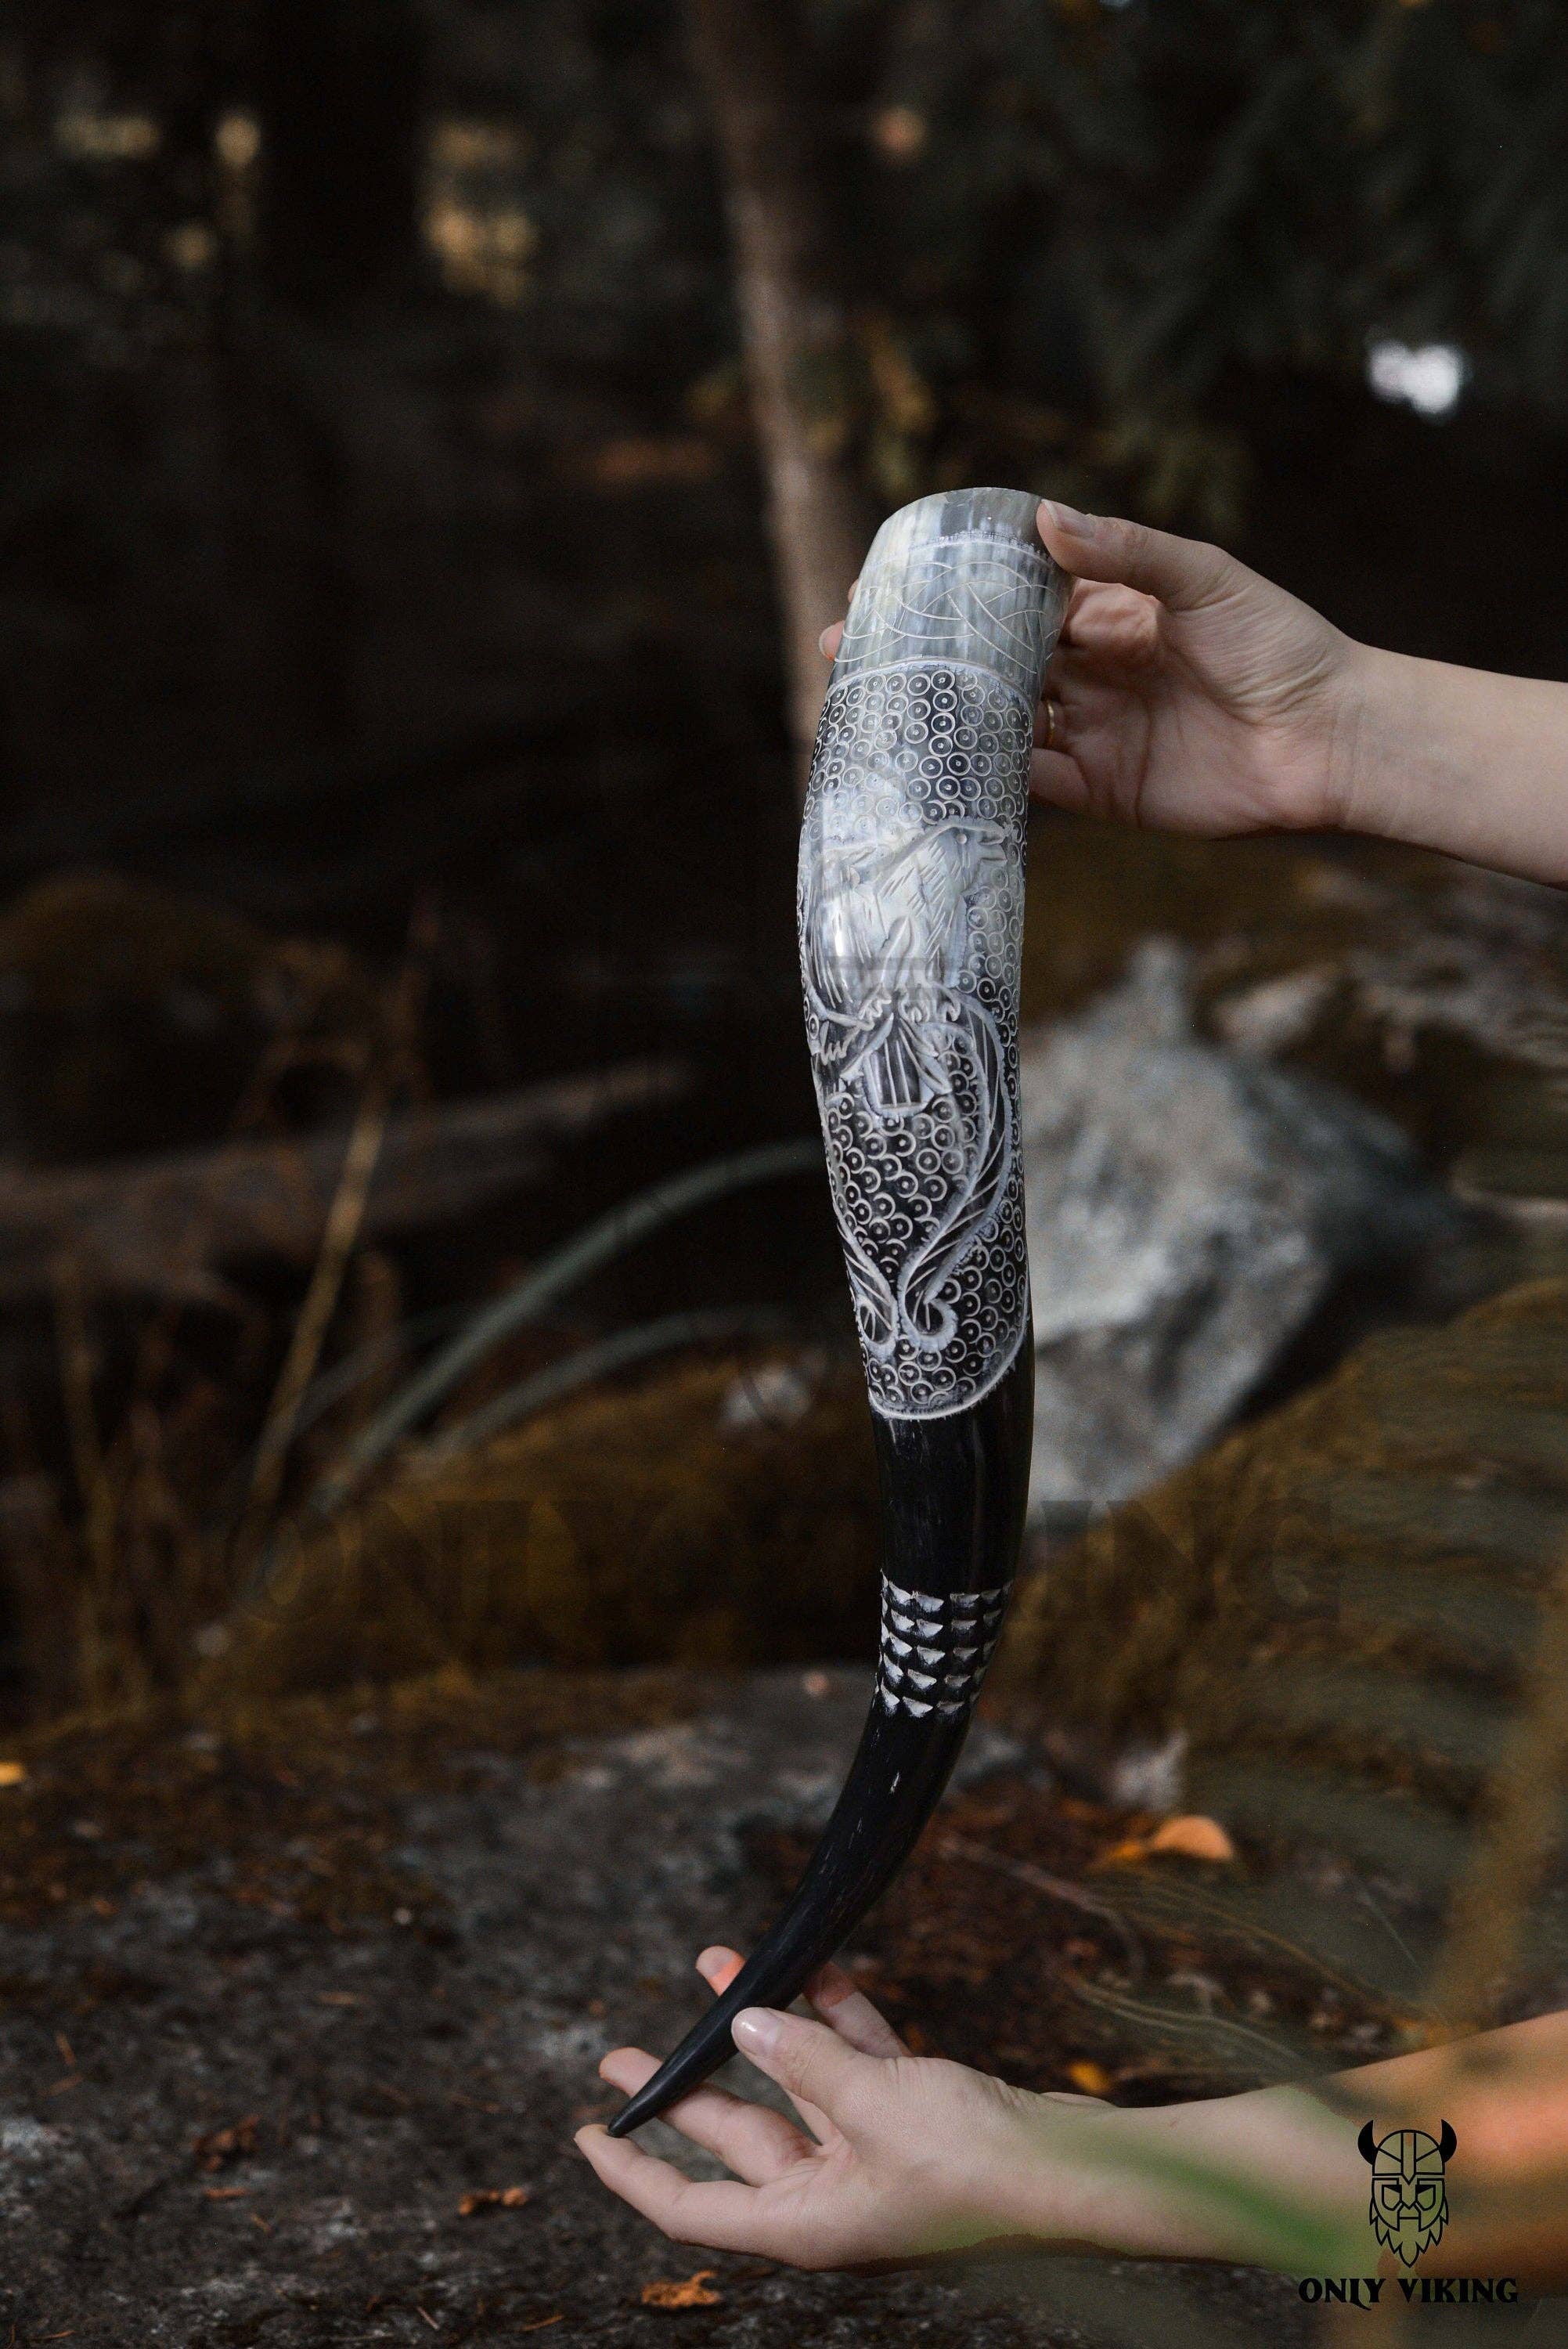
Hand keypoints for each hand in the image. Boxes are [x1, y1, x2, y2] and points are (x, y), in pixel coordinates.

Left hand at [575, 1946, 1112, 2270]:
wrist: (1080, 2168)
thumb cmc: (977, 2164)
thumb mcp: (876, 2106)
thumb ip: (805, 2061)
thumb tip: (747, 2020)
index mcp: (806, 2225)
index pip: (689, 2208)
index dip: (630, 2170)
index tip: (584, 2133)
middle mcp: (831, 2197)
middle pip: (735, 2140)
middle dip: (682, 2087)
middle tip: (622, 2049)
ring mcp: (874, 2158)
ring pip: (793, 2087)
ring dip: (758, 2027)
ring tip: (712, 1962)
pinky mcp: (915, 2119)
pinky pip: (854, 2064)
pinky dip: (831, 2018)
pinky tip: (806, 1965)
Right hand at [821, 502, 1362, 839]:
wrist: (1330, 737)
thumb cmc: (1280, 644)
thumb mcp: (1203, 577)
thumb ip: (1124, 552)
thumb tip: (1044, 520)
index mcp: (1111, 614)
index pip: (1015, 601)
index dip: (955, 597)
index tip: (892, 586)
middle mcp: (1091, 674)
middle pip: (991, 665)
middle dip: (925, 658)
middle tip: (851, 649)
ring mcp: (1094, 733)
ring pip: (999, 724)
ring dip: (941, 715)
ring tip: (874, 703)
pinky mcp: (1104, 792)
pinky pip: (1032, 783)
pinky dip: (987, 773)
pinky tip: (937, 758)